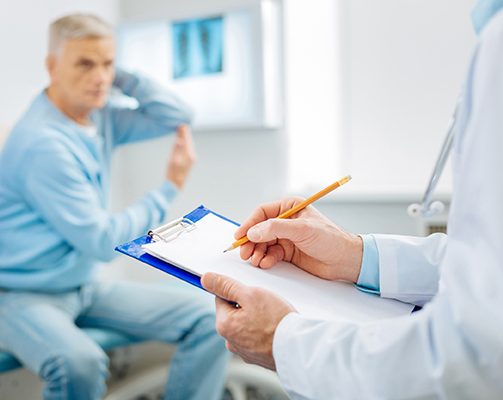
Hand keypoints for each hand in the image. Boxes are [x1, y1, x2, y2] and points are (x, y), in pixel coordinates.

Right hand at [166, 124, 195, 188]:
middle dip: (185, 133)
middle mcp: (191, 156)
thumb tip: (180, 140)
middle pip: (189, 141)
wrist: (175, 185)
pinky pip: (188, 149)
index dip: (184, 132)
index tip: (182, 124)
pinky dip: (186, 143)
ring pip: (189, 145)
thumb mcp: (173, 160)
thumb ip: (176, 149)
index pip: (187, 140)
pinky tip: (183, 141)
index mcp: (189, 155)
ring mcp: (191, 159)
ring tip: (182, 131)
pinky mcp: (189, 162)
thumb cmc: (173, 173)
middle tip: (183, 125)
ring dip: (186, 138)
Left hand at [201, 272, 295, 369]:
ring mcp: (245, 351)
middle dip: (248, 304)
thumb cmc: (276, 321)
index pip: (221, 298)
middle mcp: (231, 341)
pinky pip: (257, 337)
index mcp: (224, 325)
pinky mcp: (259, 357)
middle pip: (234, 312)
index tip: (250, 290)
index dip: (237, 290)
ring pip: (246, 324)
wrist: (300, 349)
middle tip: (265, 303)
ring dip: (256, 318)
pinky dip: (264, 330)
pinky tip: (276, 327)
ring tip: (273, 316)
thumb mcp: (251, 294)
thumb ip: (226, 285)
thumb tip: (205, 278)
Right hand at [235, 198, 362, 282]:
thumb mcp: (302, 230)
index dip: (249, 224)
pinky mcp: (288, 252)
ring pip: (263, 243)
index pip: (262, 213)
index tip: (240, 235)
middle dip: (251, 241)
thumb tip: (253, 232)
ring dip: (257, 252)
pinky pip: (270, 254)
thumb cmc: (330, 239)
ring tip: (256, 260)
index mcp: (290, 207)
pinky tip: (266, 263)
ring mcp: (286, 237)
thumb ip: (276, 229)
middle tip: (244, 252)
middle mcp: (286, 221)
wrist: (345, 261)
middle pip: (259, 229)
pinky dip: (266, 259)